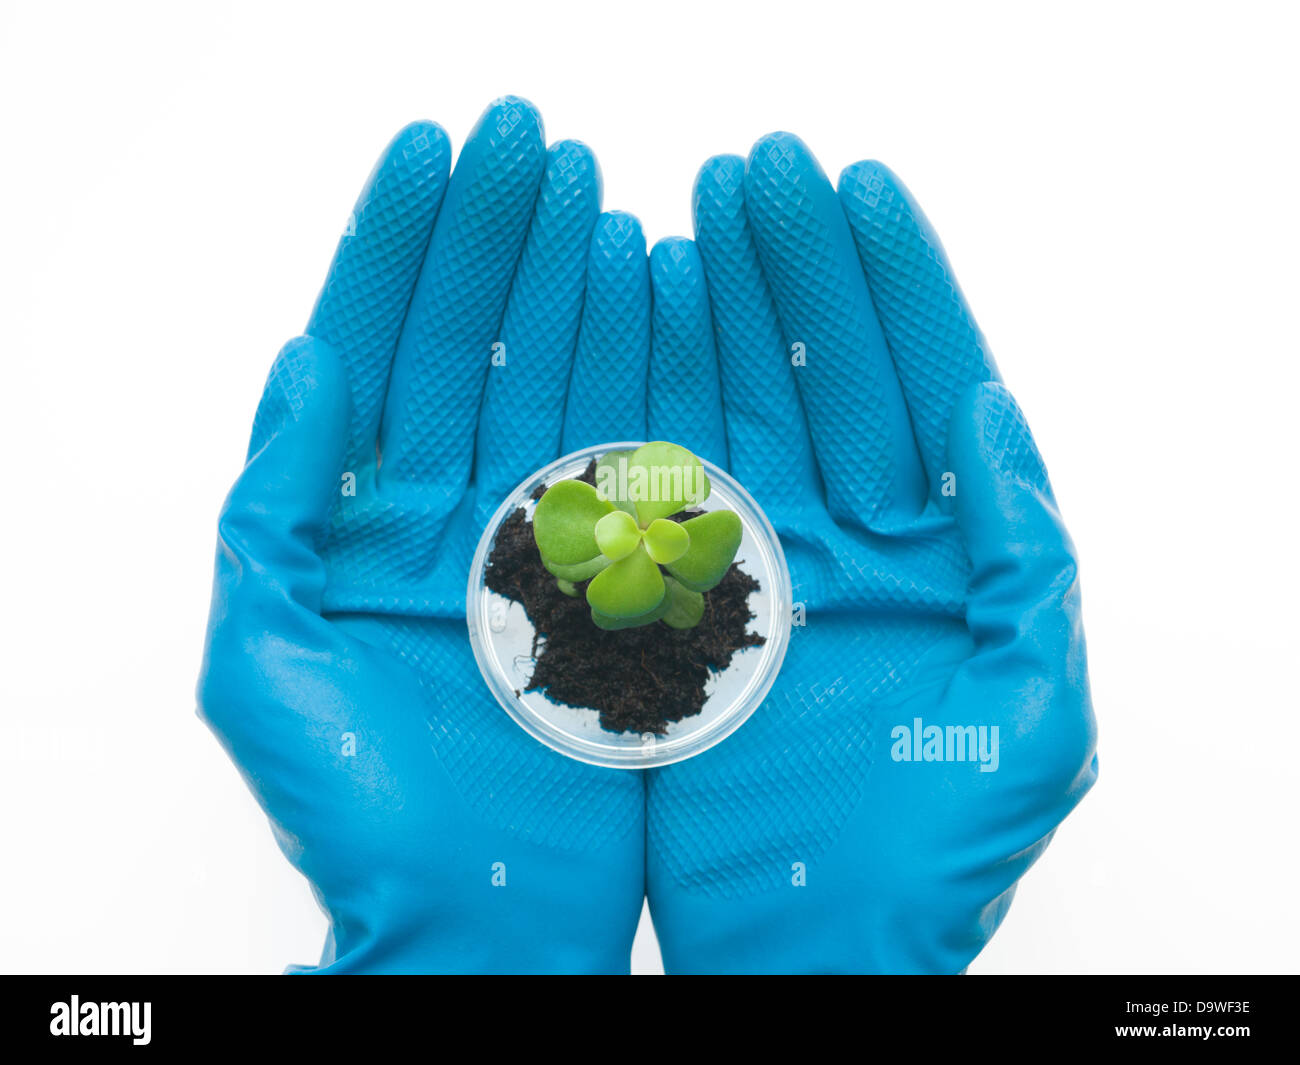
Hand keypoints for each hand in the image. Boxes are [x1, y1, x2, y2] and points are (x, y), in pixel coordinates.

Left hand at [198, 98, 651, 972]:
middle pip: (485, 345)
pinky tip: (667, 305)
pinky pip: (645, 464)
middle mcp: (460, 517)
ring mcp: (548, 544)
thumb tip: (301, 366)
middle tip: (535, 141)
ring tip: (604, 200)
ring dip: (586, 289)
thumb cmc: (364, 824)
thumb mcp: (266, 665)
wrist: (481, 927)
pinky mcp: (626, 586)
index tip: (436, 150)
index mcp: (365, 526)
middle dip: (505, 238)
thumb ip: (271, 511)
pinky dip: (658, 381)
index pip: (384, 349)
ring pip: (572, 387)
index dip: (403, 244)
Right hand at [640, 135, 1097, 972]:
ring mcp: (750, 569)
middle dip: (790, 268)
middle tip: (755, 169)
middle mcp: (841, 546)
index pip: (917, 385)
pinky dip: (638, 407)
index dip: (890, 282)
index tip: (853, 187)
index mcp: (936, 558)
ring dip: (708, 314)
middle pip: (816, 376)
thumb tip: (992, 412)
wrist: (805, 954)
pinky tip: (625, 329)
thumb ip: (1023, 559)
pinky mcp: (669, 608)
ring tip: (682, 218)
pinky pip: (651, 489)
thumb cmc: (926, 860)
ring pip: (728, 413)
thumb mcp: (1028, 714)